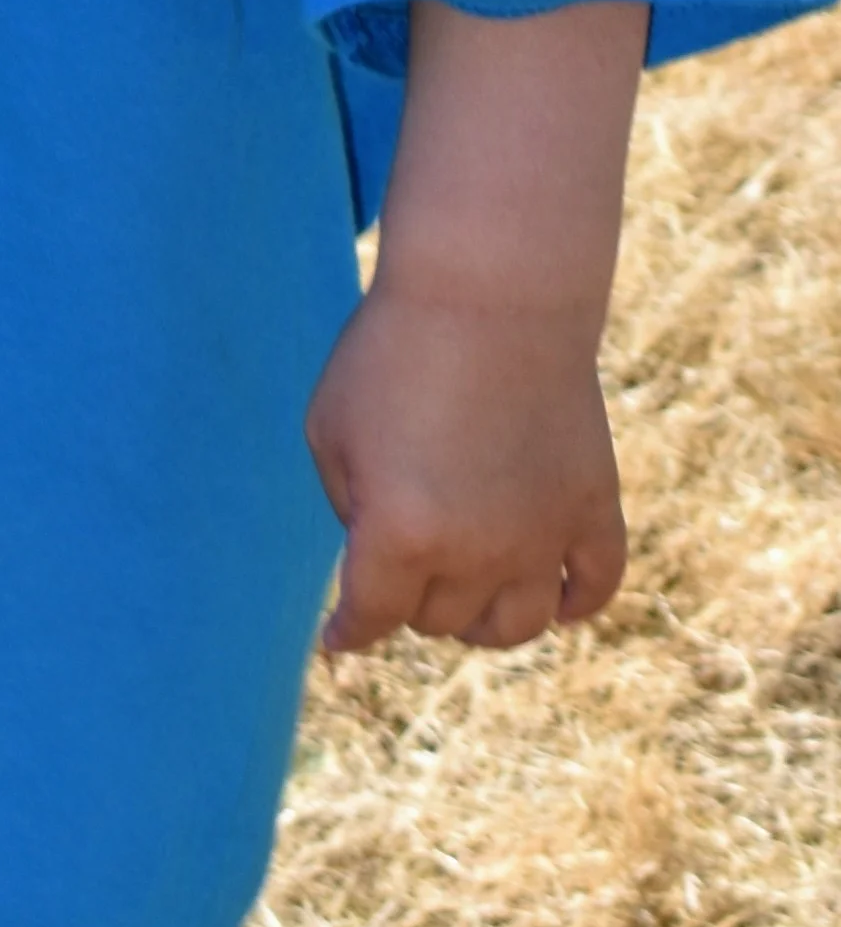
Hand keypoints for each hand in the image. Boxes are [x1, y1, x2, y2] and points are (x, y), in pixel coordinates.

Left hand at [307, 275, 626, 652]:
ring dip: (485, 621)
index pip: (370, 618)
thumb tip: (377, 551)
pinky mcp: (593, 507)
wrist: (489, 288)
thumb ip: (349, 505)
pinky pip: (594, 588)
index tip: (339, 638)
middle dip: (412, 599)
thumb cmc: (393, 348)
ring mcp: (542, 536)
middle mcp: (475, 554)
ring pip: (515, 626)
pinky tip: (553, 600)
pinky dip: (574, 604)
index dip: (348, 631)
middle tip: (404, 564)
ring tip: (471, 596)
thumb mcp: (332, 426)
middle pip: (439, 619)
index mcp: (400, 537)